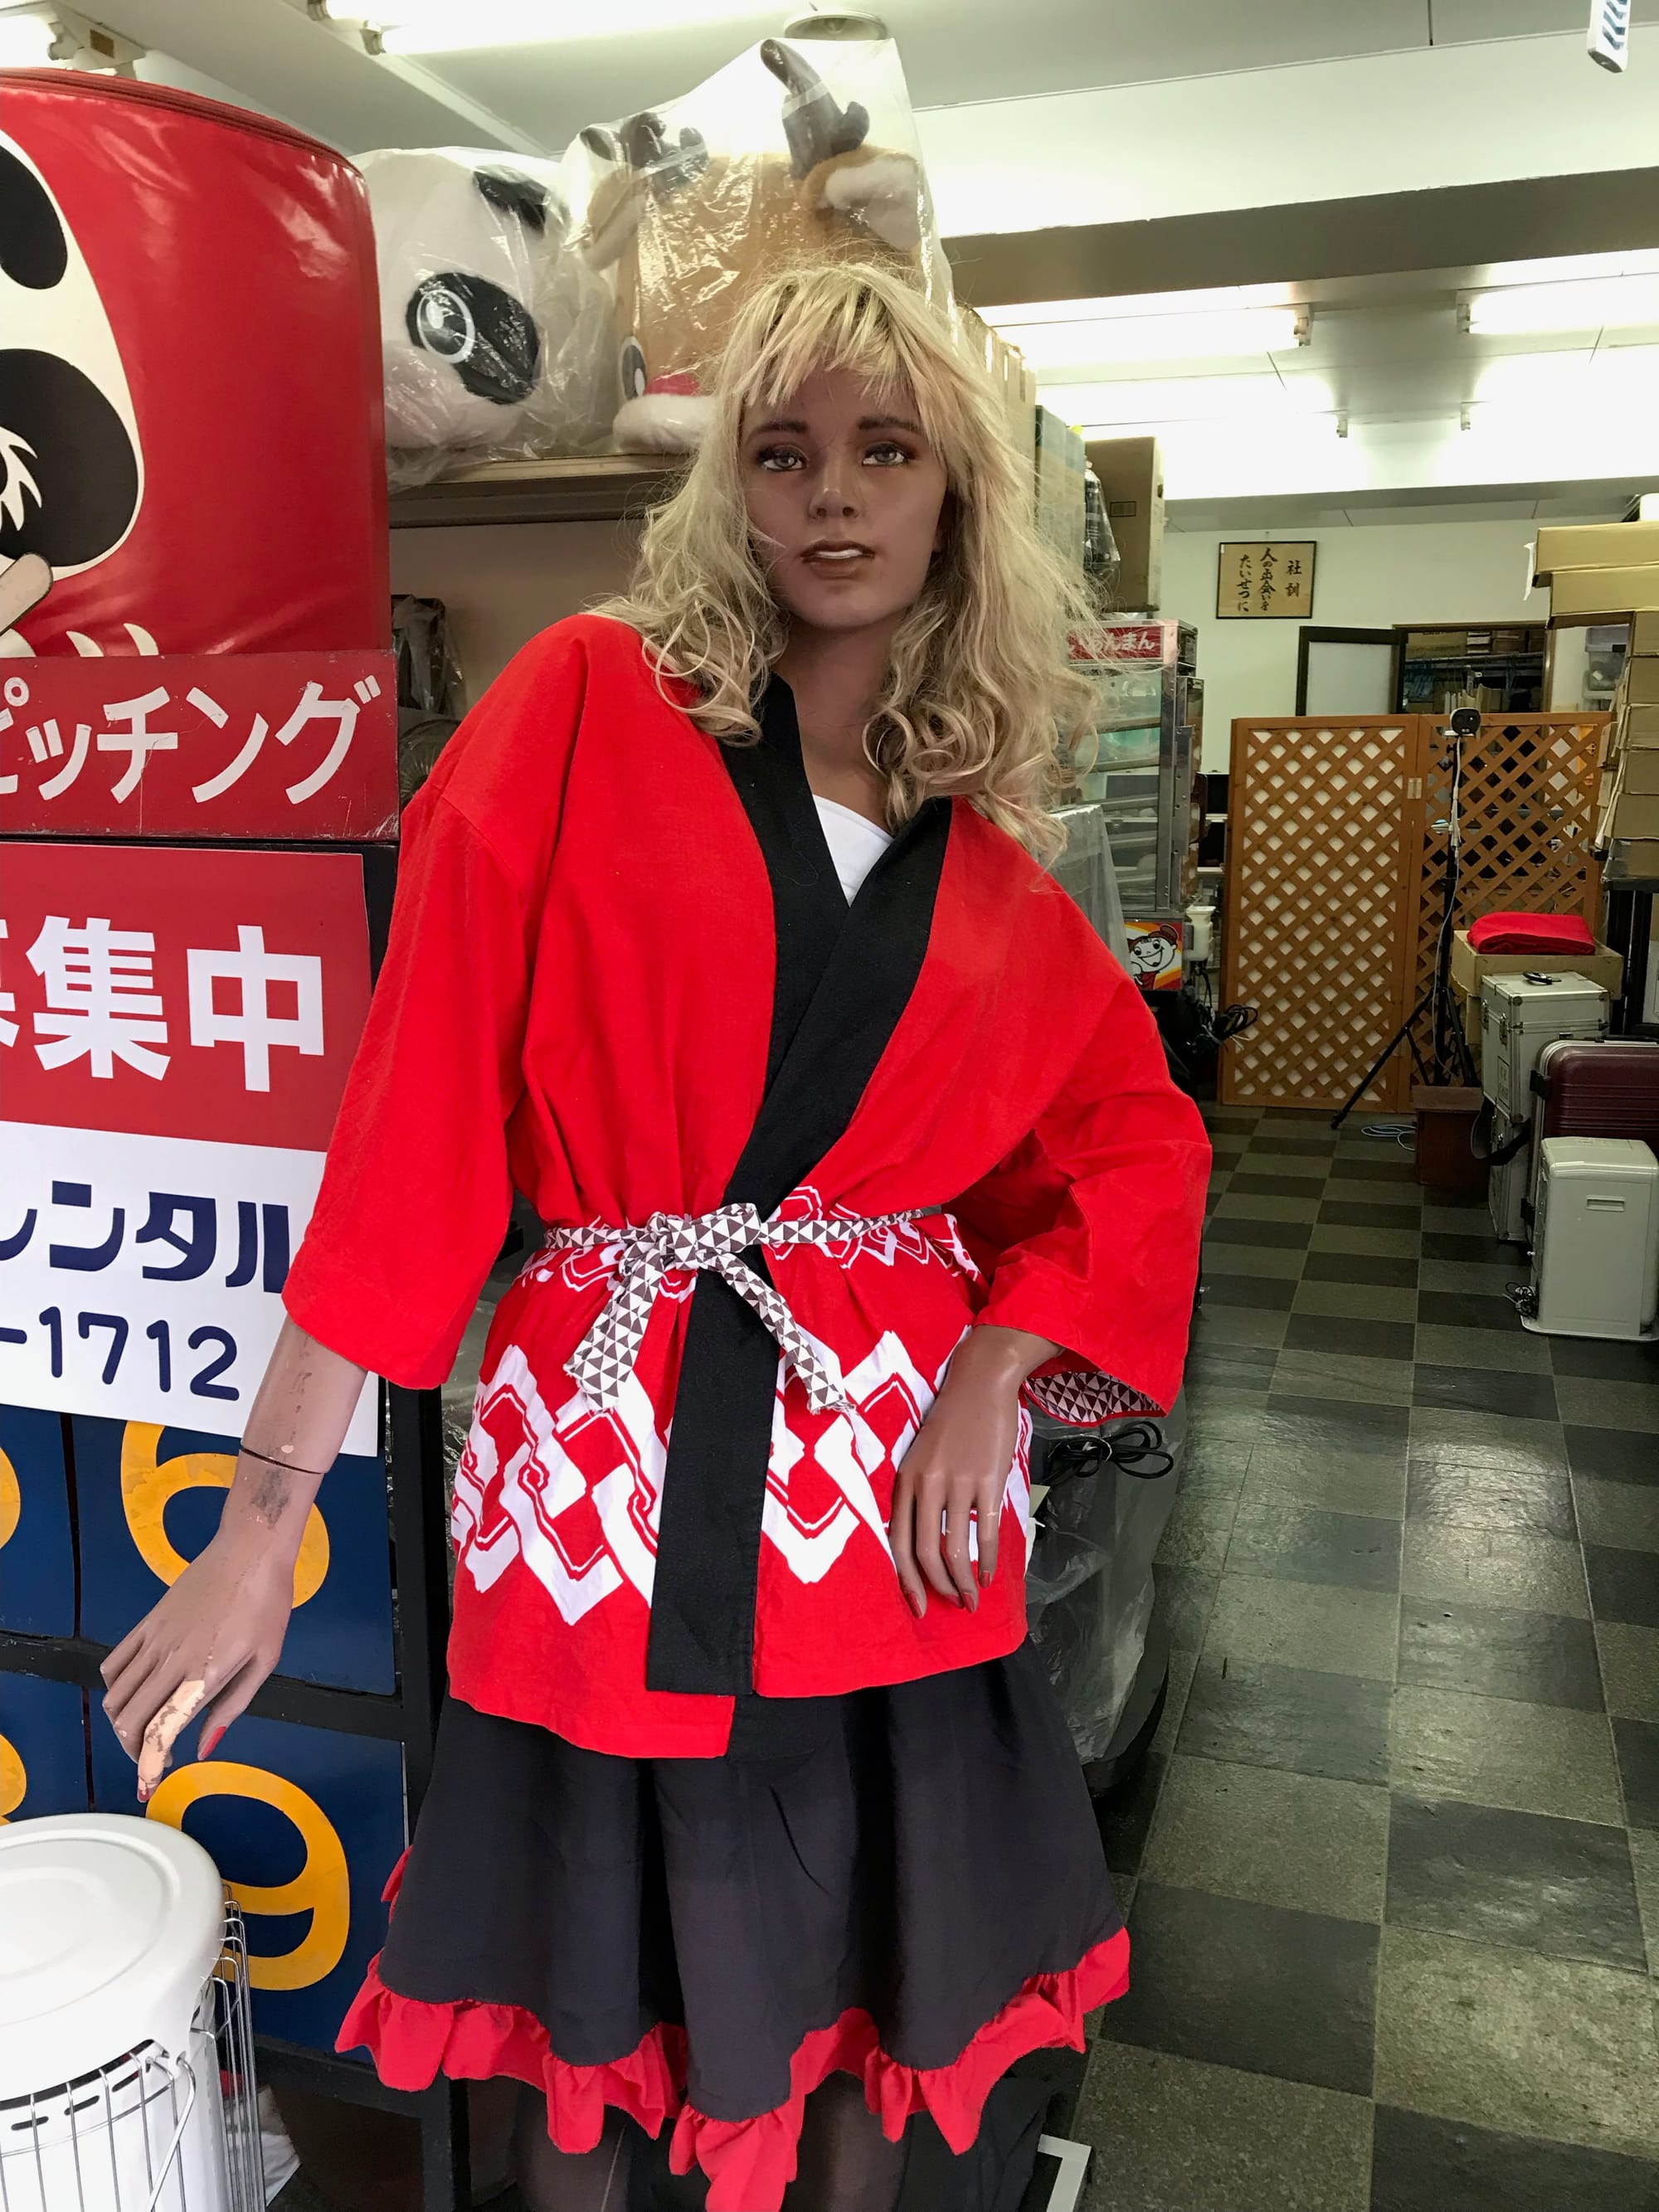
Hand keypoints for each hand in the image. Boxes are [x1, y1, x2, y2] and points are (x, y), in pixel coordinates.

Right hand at [100, 1525, 295, 1799]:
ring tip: (145, 1729)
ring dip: (122, 1723)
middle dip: (134, 1750)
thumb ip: (232, 1706)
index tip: (150, 1783)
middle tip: (153, 1758)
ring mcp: (154, 1640)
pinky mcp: (146, 1623)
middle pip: (128, 1720)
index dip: (148, 1765)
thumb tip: (205, 1747)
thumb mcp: (264, 1660)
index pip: (159, 1732)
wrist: (250, 1549)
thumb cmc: (267, 1604)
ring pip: (115, 1695)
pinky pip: (115, 1663)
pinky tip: (133, 1694)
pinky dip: (114, 1687)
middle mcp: (170, 1662)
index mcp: (202, 1676)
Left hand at [888, 1325, 1052, 1617]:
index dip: (906, 1579)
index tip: (918, 1606)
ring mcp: (957, 1483)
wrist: (980, 1384)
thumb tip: (925, 1542)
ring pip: (955, 1549)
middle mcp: (926, 1485)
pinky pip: (985, 1533)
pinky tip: (990, 1575)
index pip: (898, 1542)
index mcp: (904, 1480)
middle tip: (952, 1605)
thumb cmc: (951, 1422)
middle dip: (938, 1588)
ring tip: (972, 1598)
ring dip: (963, 1581)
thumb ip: (918, 1494)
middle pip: (925, 1553)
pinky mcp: (988, 1481)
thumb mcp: (921, 1456)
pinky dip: (988, 1560)